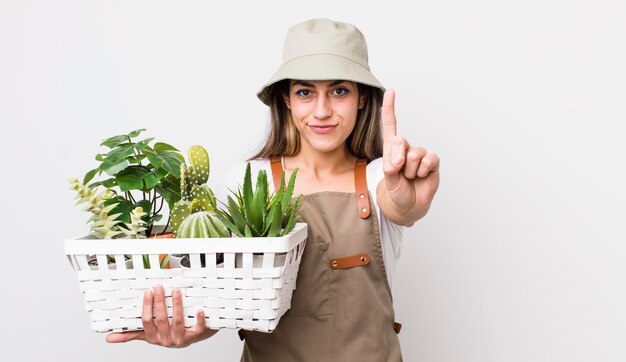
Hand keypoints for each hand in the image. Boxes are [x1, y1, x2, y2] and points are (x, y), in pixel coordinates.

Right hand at [106, 285, 216, 346]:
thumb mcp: (147, 334)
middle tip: (159, 287)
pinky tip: (199, 309)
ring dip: (176, 306)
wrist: (190, 338)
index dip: (147, 307)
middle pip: (162, 319)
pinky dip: (199, 320)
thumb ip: (130, 334)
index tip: (148, 291)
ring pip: (178, 322)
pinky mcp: (194, 336)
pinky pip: (197, 329)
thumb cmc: (166, 333)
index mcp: (153, 337)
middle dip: (160, 302)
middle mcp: (166, 339)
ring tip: (176, 291)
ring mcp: (180, 338)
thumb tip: (109, 338)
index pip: (147, 322)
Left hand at [381, 89, 439, 222]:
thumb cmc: (396, 191)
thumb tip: (400, 158)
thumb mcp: (388, 179)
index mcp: (392, 149)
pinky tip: (421, 177)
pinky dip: (422, 171)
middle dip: (397, 160)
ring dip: (410, 171)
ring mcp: (420, 155)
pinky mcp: (432, 162)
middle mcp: (406, 149)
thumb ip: (391, 166)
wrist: (409, 206)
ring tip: (409, 178)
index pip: (391, 126)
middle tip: (399, 173)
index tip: (390, 91)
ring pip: (414, 155)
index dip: (390, 108)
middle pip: (400, 142)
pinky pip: (428, 160)